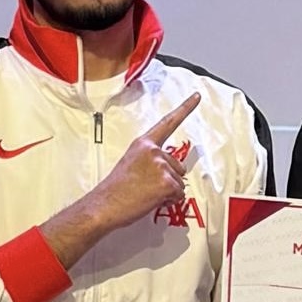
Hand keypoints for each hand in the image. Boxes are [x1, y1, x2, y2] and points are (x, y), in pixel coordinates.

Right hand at [40, 95, 200, 271]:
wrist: (104, 205)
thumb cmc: (115, 189)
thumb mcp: (131, 163)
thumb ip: (150, 159)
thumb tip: (165, 170)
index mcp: (143, 143)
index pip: (167, 123)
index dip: (185, 108)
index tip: (197, 96)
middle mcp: (154, 151)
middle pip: (178, 166)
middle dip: (168, 179)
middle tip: (145, 187)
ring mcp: (161, 166)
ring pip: (180, 182)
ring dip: (168, 191)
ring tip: (145, 193)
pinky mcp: (167, 182)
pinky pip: (179, 194)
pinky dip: (169, 200)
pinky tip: (151, 200)